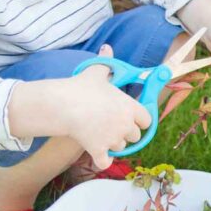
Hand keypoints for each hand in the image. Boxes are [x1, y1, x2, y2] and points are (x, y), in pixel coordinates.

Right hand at [65, 45, 151, 169]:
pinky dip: (102, 160)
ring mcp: (113, 139)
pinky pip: (106, 162)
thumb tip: (107, 48)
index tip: (130, 117)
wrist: (62, 104)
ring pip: (120, 147)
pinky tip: (98, 153)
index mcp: (130, 107)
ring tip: (100, 132)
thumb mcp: (97, 72)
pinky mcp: (98, 150)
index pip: (147, 120)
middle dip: (125, 132)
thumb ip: (106, 62)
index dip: (139, 119)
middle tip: (111, 124)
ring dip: (113, 144)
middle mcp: (125, 125)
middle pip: (135, 136)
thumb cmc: (82, 87)